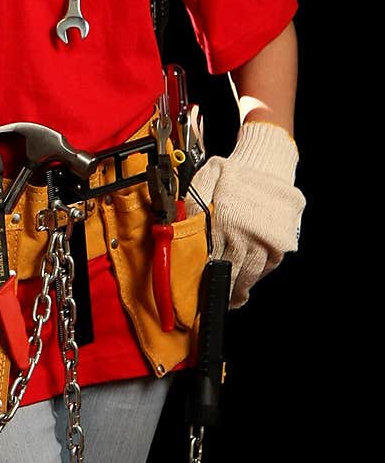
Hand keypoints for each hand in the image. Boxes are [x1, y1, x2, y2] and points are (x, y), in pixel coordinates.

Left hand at [186, 121, 304, 307]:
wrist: (266, 162)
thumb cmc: (232, 172)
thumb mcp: (202, 184)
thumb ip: (191, 211)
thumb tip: (180, 236)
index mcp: (223, 219)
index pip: (211, 259)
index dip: (205, 279)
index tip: (200, 293)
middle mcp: (246, 231)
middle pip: (232, 271)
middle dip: (223, 288)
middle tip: (218, 300)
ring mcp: (266, 238)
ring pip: (251, 272)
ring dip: (241, 286)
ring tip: (234, 295)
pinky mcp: (282, 241)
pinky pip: (268, 266)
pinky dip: (258, 275)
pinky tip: (249, 278)